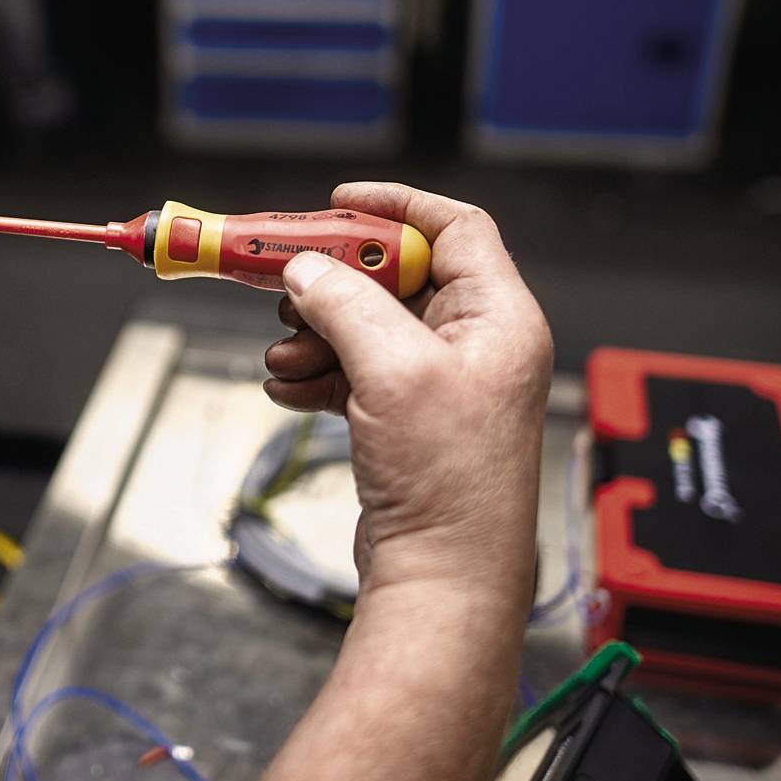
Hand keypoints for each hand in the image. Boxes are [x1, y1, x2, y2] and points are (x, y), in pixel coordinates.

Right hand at [261, 182, 552, 600]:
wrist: (444, 579)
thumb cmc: (451, 484)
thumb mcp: (393, 371)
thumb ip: (345, 305)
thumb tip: (306, 268)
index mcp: (499, 318)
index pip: (454, 227)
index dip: (396, 205)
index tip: (338, 201)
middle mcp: (478, 345)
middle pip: (397, 278)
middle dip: (335, 282)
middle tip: (286, 283)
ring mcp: (443, 385)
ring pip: (368, 327)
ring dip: (315, 334)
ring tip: (281, 355)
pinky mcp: (411, 421)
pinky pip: (356, 372)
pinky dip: (318, 374)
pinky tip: (287, 388)